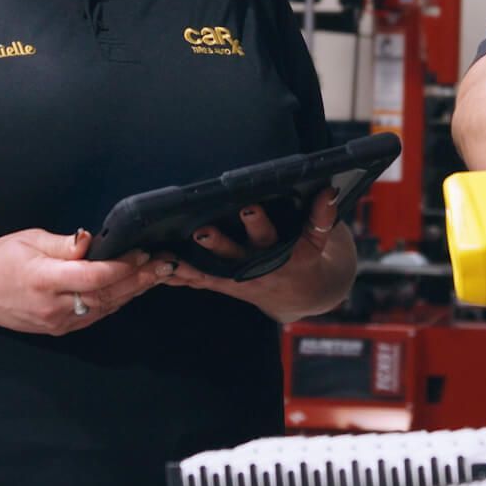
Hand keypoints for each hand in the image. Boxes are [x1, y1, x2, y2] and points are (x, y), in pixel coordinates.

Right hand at [0, 227, 172, 335]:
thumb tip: (90, 240)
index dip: (121, 266)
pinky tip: (131, 289)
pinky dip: (115, 302)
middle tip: (163, 264)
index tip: (141, 253)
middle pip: (105, 294)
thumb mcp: (29, 240)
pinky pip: (94, 315)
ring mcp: (56, 322)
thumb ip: (64, 244)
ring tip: (156, 275)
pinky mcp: (59, 329)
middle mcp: (52, 306)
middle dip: (138, 279)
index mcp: (43, 280)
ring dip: (132, 291)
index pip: (93, 276)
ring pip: (104, 307)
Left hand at [167, 189, 349, 319]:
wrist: (303, 295)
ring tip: (166, 255)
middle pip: (234, 255)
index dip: (259, 223)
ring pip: (210, 273)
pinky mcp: (224, 285)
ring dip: (188, 265)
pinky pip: (199, 282)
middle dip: (218, 243)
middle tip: (201, 230)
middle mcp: (256, 268)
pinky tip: (157, 267)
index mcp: (280, 253)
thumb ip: (322, 216)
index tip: (249, 207)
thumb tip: (329, 190)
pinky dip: (179, 276)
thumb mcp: (319, 239)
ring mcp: (238, 279)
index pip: (269, 236)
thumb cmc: (308, 257)